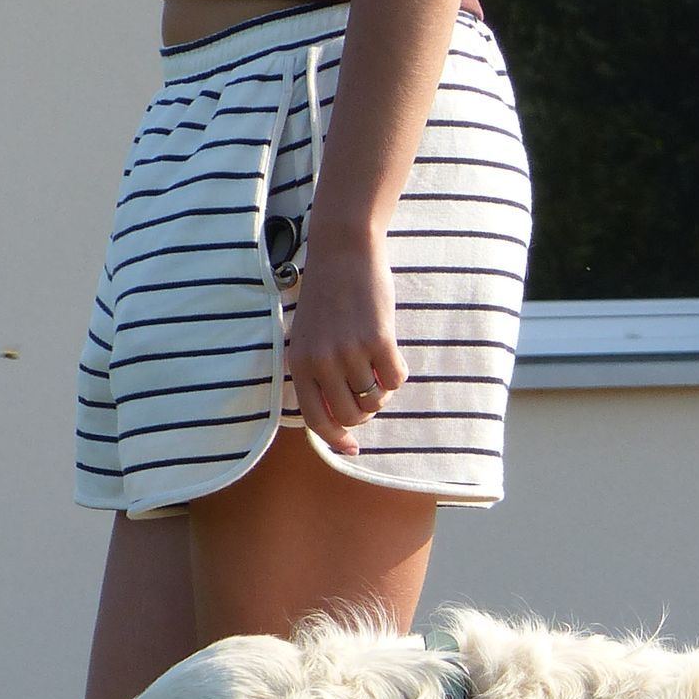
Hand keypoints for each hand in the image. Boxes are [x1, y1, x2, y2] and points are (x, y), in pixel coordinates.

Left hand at [283, 224, 407, 457]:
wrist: (343, 250)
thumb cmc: (328, 295)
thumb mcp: (308, 336)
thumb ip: (316, 373)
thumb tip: (339, 421)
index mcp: (300, 363)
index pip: (317, 420)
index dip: (337, 440)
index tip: (352, 447)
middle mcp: (322, 361)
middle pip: (351, 415)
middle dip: (364, 412)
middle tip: (369, 391)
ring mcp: (350, 351)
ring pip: (375, 399)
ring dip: (382, 391)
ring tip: (379, 367)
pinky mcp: (379, 340)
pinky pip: (396, 379)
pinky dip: (397, 373)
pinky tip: (391, 354)